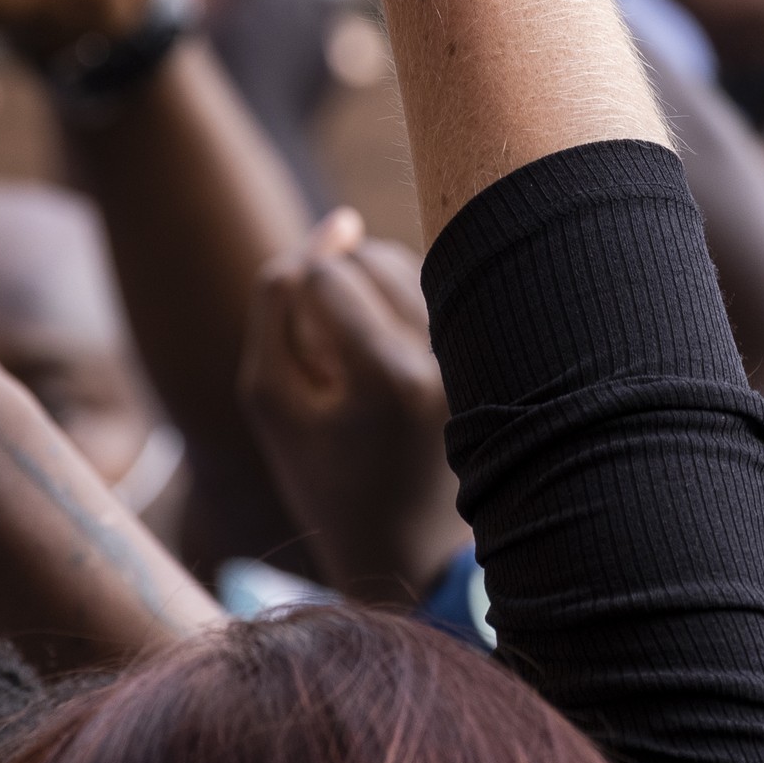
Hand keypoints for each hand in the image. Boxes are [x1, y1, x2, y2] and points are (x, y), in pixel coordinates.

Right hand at [239, 209, 465, 602]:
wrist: (404, 541)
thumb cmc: (323, 470)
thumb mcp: (271, 395)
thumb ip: (280, 300)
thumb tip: (339, 221)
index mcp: (390, 378)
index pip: (327, 273)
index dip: (297, 307)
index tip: (304, 366)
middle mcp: (449, 359)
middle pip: (370, 257)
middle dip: (336, 292)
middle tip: (331, 366)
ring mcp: (479, 356)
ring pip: (406, 264)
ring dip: (369, 294)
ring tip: (360, 364)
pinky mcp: (492, 355)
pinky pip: (434, 287)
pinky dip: (402, 308)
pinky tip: (395, 361)